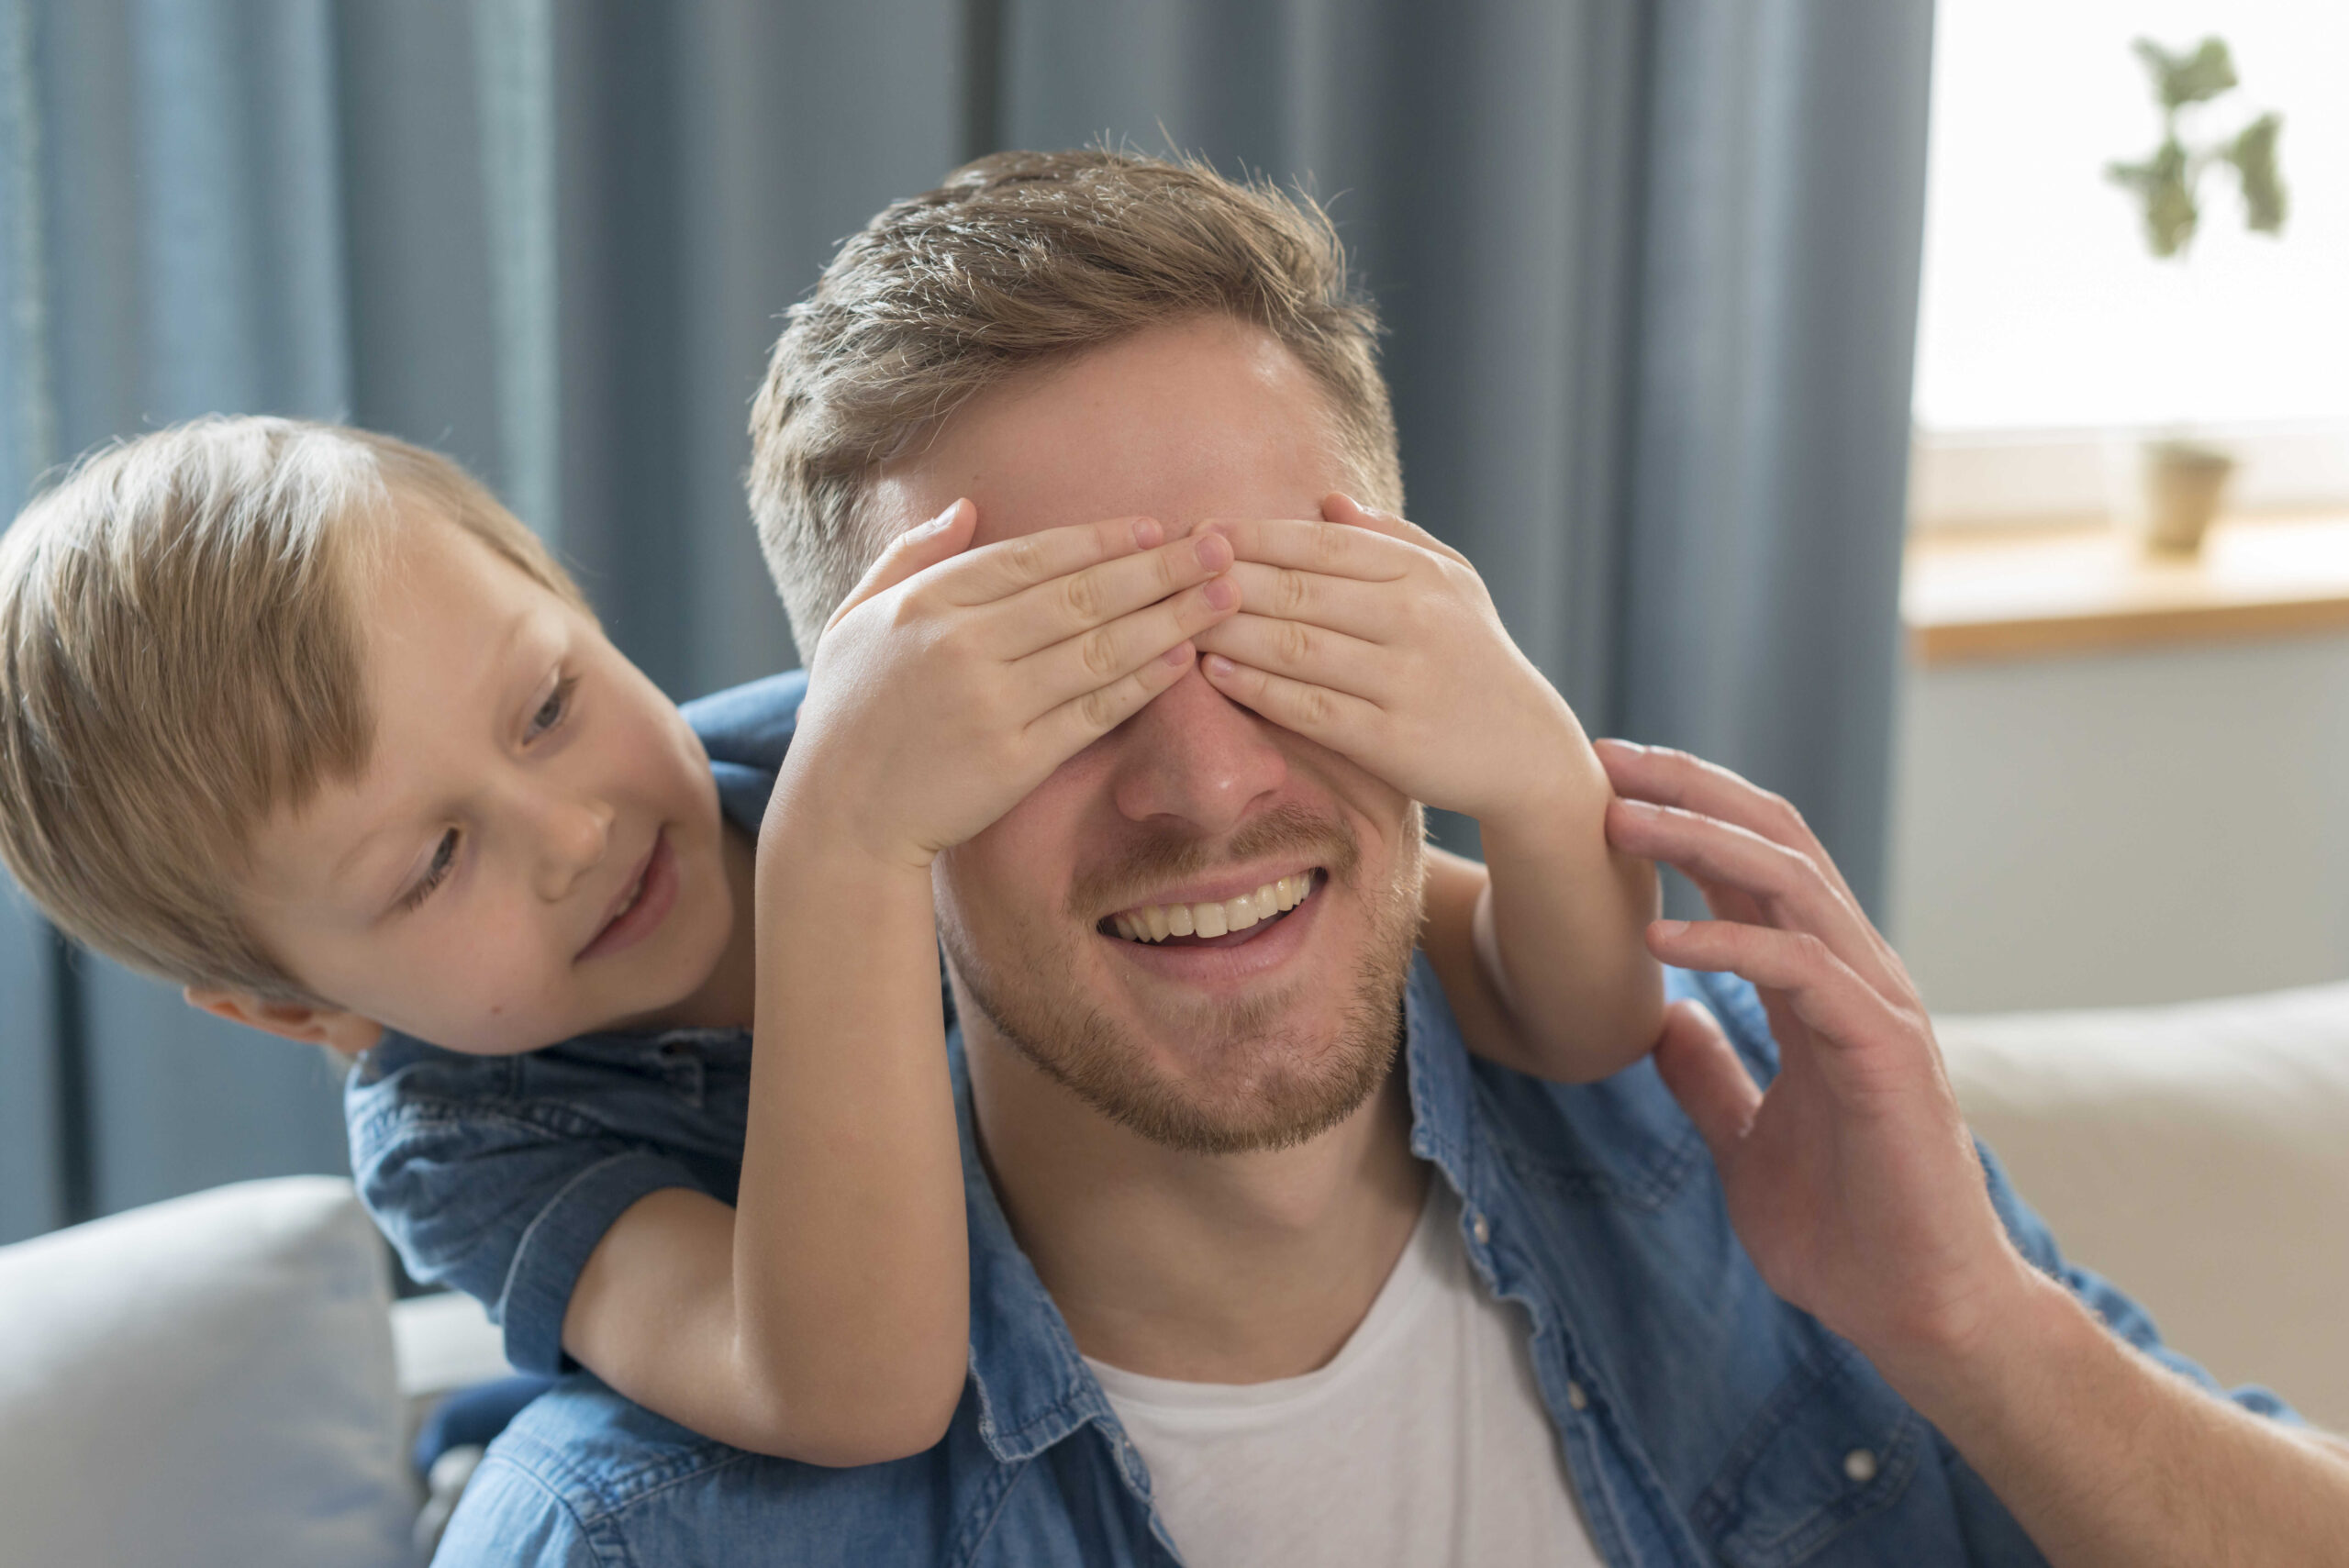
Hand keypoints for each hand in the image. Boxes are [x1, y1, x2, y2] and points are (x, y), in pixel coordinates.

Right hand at [783, 501, 1239, 869]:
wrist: (839, 817)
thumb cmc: (849, 713)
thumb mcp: (855, 619)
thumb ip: (910, 555)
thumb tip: (969, 507)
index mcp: (928, 602)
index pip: (1034, 557)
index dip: (1102, 539)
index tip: (1157, 527)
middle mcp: (963, 646)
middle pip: (1082, 595)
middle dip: (1160, 568)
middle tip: (1220, 547)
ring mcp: (992, 704)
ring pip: (1100, 648)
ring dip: (1170, 618)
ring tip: (1224, 596)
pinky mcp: (1016, 759)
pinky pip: (1094, 711)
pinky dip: (1143, 683)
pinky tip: (1183, 659)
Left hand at [1193, 494, 1587, 826]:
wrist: (1525, 748)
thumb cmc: (1473, 654)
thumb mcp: (1452, 582)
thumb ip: (1390, 538)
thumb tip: (1325, 499)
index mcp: (1421, 574)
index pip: (1321, 543)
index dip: (1254, 535)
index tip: (1199, 530)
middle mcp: (1415, 619)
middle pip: (1299, 591)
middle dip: (1225, 579)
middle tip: (1169, 573)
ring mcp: (1404, 681)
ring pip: (1297, 647)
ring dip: (1228, 632)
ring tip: (1176, 621)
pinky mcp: (1393, 741)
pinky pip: (1311, 708)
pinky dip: (1258, 689)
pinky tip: (1215, 674)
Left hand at [1595, 740, 2033, 1379]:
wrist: (1918, 1315)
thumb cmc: (1847, 1233)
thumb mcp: (1746, 1143)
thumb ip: (1711, 1078)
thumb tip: (1660, 1025)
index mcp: (1819, 990)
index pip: (1754, 868)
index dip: (1685, 814)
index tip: (1602, 784)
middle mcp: (1854, 978)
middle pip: (1776, 843)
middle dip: (1690, 789)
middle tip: (1604, 757)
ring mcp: (1878, 1007)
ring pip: (1793, 882)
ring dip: (1701, 841)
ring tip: (1617, 819)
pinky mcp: (1887, 1054)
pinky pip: (1803, 971)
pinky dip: (1729, 944)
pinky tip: (1659, 942)